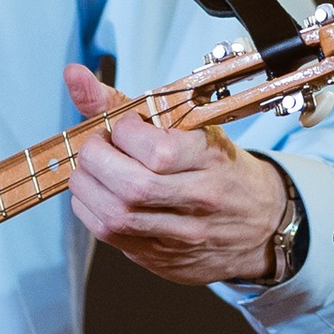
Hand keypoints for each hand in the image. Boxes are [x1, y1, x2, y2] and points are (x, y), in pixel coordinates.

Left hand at [63, 62, 292, 283]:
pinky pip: (111, 236)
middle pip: (132, 187)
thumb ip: (126, 103)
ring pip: (116, 217)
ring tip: (92, 170)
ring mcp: (182, 235)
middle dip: (96, 161)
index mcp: (212, 159)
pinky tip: (98, 194)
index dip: (124, 133)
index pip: (158, 151)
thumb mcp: (190, 126)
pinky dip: (91, 209)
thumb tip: (73, 75)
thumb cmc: (218, 167)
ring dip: (87, 187)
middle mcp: (200, 200)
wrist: (259, 225)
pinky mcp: (163, 259)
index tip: (123, 126)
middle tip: (96, 147)